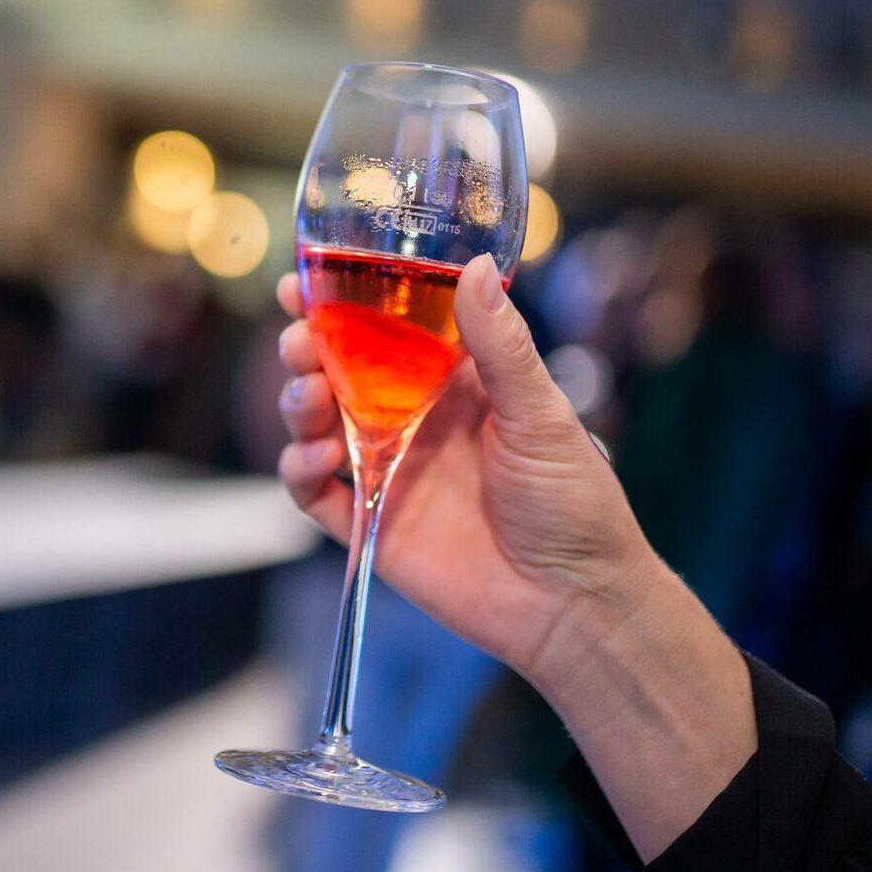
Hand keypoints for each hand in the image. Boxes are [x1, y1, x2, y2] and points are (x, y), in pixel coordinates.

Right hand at [275, 254, 652, 686]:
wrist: (573, 604)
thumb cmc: (574, 503)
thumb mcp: (542, 413)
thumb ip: (501, 347)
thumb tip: (477, 267)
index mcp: (450, 382)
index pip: (382, 328)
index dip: (338, 304)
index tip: (305, 282)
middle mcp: (410, 420)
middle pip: (334, 371)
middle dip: (305, 349)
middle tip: (300, 340)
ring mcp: (386, 471)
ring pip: (315, 425)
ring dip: (297, 403)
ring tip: (311, 397)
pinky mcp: (370, 524)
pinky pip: (314, 493)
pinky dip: (300, 471)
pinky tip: (322, 458)